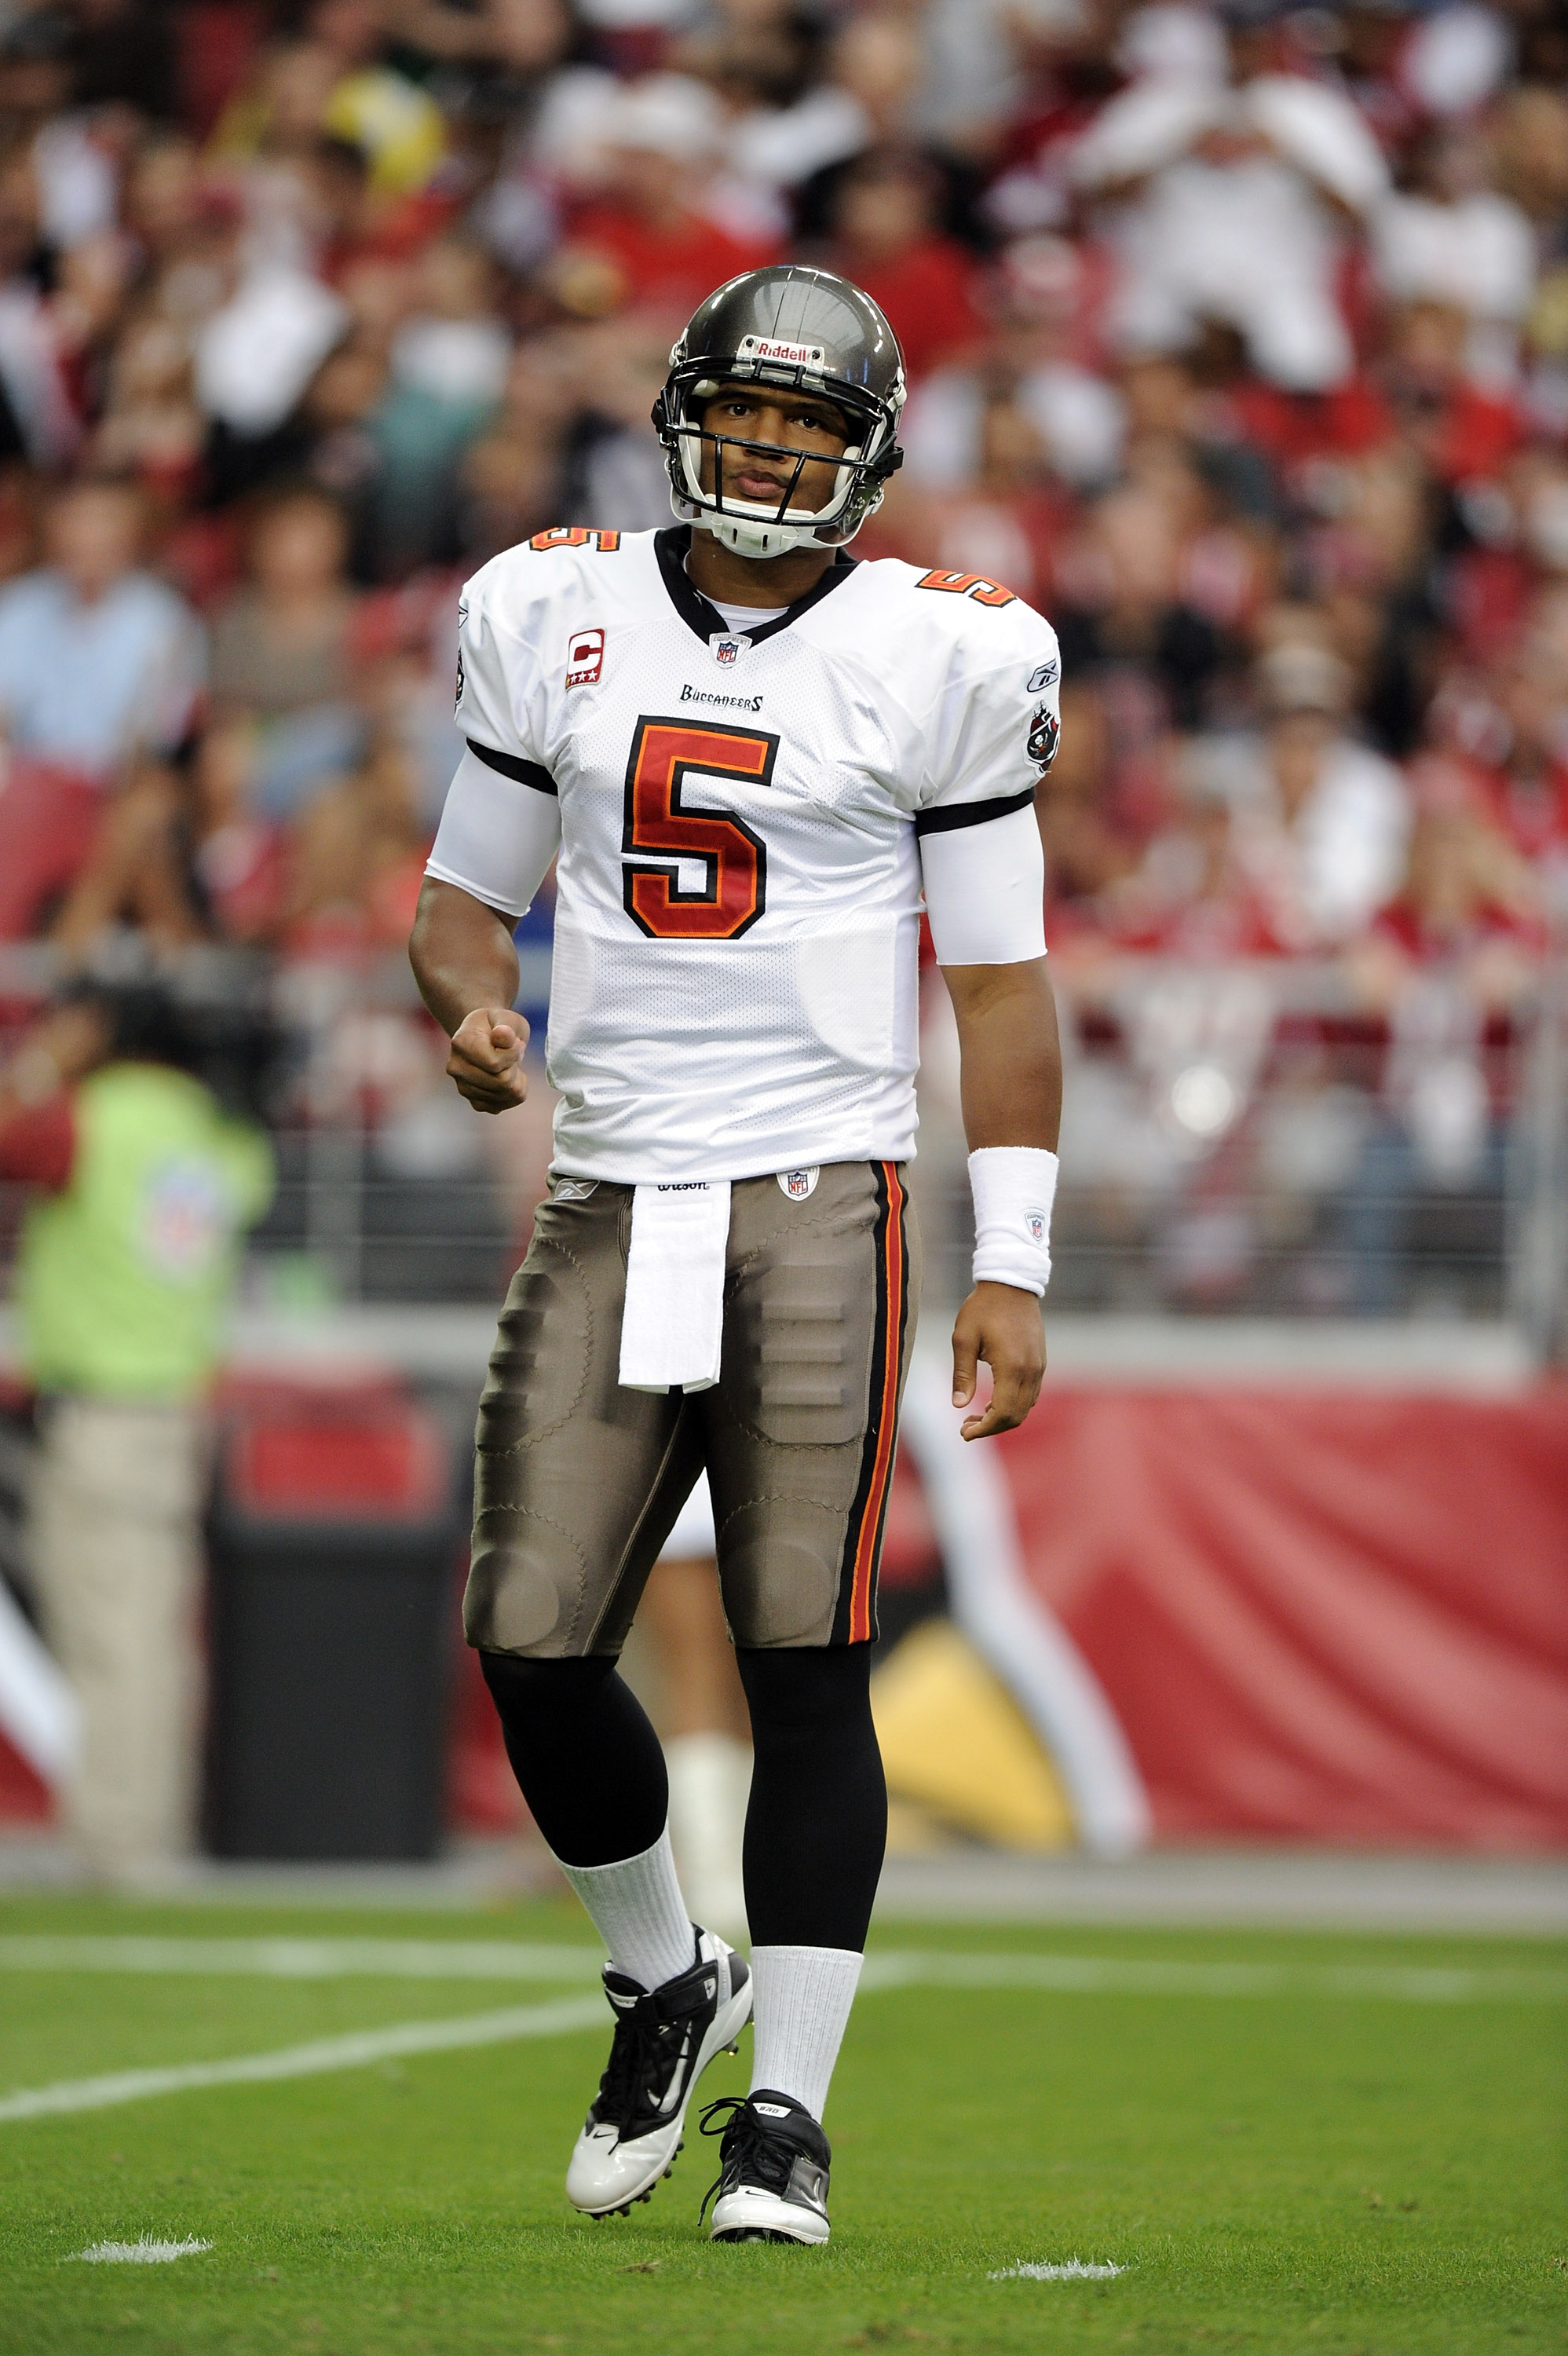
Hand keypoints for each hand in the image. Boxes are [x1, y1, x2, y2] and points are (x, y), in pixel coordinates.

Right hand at [447, 1005, 527, 1113]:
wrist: (485, 1037)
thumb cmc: (498, 1025)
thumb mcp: (506, 1018)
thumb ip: (506, 1025)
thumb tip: (502, 1034)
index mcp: (460, 1043)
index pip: (494, 1064)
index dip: (513, 1053)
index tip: (515, 1042)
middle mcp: (456, 1069)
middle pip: (502, 1082)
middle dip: (515, 1066)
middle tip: (513, 1053)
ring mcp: (464, 1088)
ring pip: (507, 1094)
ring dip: (518, 1078)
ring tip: (510, 1063)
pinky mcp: (476, 1102)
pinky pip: (508, 1103)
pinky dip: (516, 1091)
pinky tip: (508, 1075)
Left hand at [950, 1280, 1045, 1441]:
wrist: (1011, 1283)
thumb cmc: (982, 1308)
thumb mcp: (963, 1339)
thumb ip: (962, 1374)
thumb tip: (958, 1406)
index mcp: (1011, 1366)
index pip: (1002, 1413)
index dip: (984, 1429)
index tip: (963, 1432)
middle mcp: (1030, 1370)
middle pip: (1016, 1416)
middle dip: (991, 1428)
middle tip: (966, 1427)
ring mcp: (1039, 1367)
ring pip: (1025, 1408)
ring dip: (1002, 1418)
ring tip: (976, 1415)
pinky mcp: (1040, 1362)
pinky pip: (1030, 1394)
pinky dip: (1013, 1405)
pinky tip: (993, 1400)